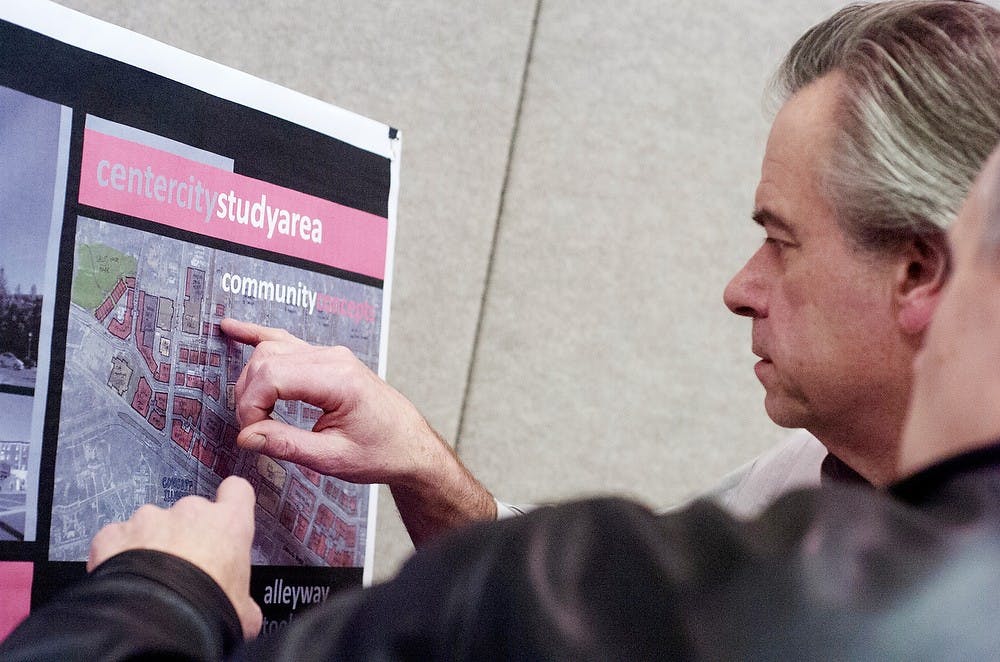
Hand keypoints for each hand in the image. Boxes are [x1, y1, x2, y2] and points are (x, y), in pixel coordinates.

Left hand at [88, 476, 261, 638]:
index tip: (227, 513)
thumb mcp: (242, 609)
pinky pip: (116, 538)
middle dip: (186, 536)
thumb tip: (246, 611)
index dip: (231, 501)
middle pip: (190, 513)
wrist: (158, 623)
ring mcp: (150, 518)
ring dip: (150, 545)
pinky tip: (122, 579)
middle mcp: (191, 512)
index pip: (237, 491)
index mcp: (229, 523)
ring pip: (151, 525)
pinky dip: (117, 554)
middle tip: (183, 570)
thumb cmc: (205, 610)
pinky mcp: (115, 533)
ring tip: (149, 581)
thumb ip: (243, 595)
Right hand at [221, 318, 496, 544]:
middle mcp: (333, 359)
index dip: (250, 406)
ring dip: (252, 379)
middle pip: (267, 360)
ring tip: (251, 412)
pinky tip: (232, 328)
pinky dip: (257, 336)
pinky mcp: (327, 359)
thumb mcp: (333, 459)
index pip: (272, 376)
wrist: (410, 445)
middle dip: (248, 396)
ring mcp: (330, 355)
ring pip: (272, 350)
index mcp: (338, 380)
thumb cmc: (380, 452)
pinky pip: (286, 341)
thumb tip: (246, 435)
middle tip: (254, 431)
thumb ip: (286, 445)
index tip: (252, 434)